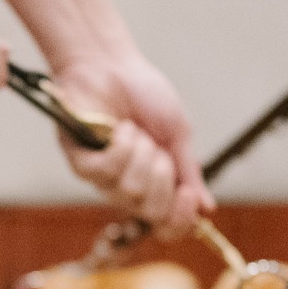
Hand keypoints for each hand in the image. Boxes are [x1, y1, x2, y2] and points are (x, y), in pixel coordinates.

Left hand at [50, 54, 206, 238]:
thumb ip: (189, 171)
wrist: (111, 64)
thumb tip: (206, 208)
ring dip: (141, 154)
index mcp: (155, 182)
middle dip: (162, 176)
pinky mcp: (80, 163)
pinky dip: (119, 146)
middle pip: (151, 212)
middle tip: (156, 146)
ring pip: (130, 191)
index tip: (187, 195)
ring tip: (133, 128)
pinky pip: (106, 173)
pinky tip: (117, 128)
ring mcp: (103, 177)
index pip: (166, 225)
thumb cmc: (144, 94)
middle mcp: (128, 186)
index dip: (179, 219)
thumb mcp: (177, 133)